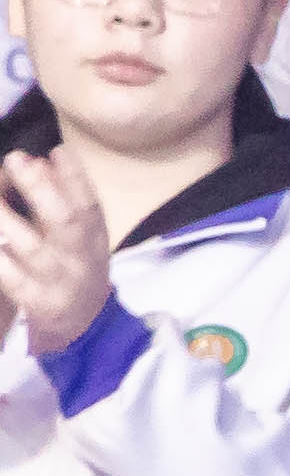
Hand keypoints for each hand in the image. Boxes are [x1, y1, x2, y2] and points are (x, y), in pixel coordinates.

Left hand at [0, 149, 113, 356]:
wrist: (84, 325)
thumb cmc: (74, 268)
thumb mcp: (79, 235)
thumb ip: (63, 199)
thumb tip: (42, 160)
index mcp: (95, 238)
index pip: (89, 203)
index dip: (76, 176)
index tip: (58, 150)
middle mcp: (81, 258)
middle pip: (66, 221)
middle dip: (41, 189)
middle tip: (15, 160)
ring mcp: (59, 282)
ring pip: (32, 248)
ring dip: (8, 219)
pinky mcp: (38, 303)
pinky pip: (13, 280)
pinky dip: (1, 261)